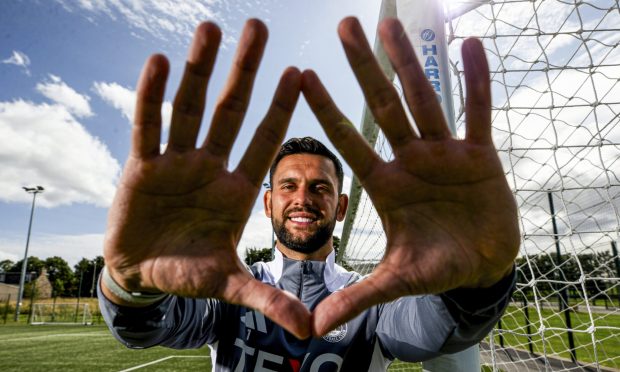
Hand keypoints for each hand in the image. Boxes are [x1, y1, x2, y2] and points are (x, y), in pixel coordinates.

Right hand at [103, 20, 310, 338]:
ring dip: (197, 69)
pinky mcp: (141, 166)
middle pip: (229, 112)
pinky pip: (147, 127)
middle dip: (244, 72)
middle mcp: (209, 167)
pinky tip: (157, 62)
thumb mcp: (230, 284)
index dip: (282, 109)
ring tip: (210, 28)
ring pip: (188, 108)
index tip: (300, 73)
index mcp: (237, 189)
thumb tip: (308, 330)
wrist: (144, 273)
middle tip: (260, 28)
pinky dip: (150, 98)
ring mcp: (175, 162)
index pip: (264, 141)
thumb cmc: (189, 272)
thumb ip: (267, 298)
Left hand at [302, 17, 519, 335]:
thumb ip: (359, 296)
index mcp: (386, 186)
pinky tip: (469, 47)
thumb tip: (316, 326)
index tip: (303, 76)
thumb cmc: (436, 269)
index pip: (351, 141)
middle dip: (364, 69)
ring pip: (424, 99)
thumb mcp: (397, 282)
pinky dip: (474, 82)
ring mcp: (444, 154)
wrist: (481, 265)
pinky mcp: (480, 155)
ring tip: (392, 24)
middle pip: (383, 107)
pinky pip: (477, 112)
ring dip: (410, 63)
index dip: (328, 110)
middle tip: (344, 27)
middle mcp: (410, 161)